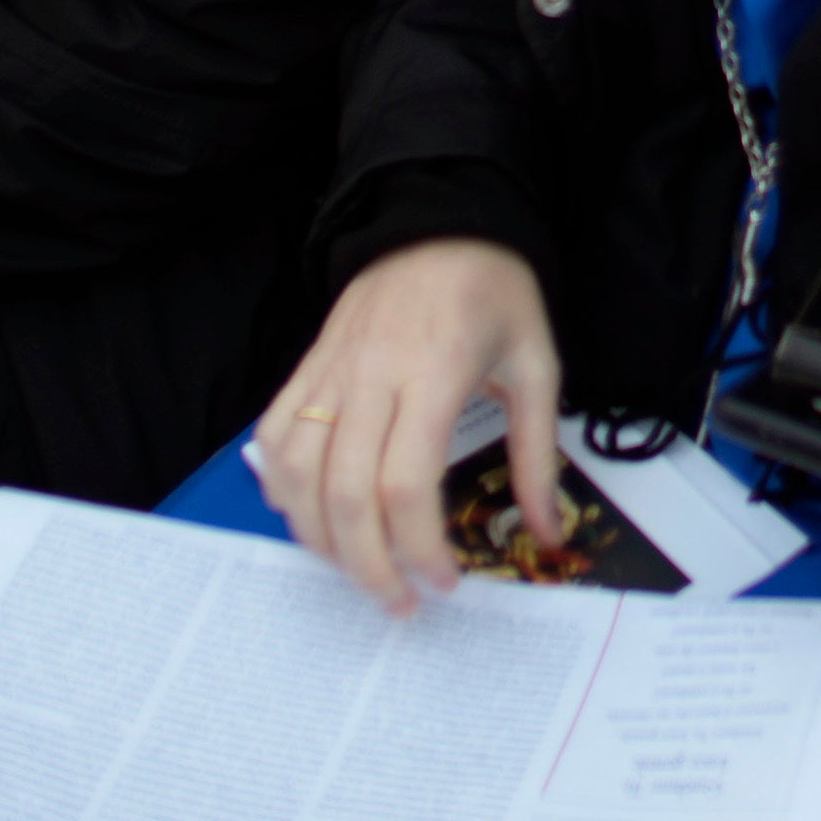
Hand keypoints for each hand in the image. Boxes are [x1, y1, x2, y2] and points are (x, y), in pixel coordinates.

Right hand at [255, 239, 562, 612]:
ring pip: (296, 474)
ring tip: (357, 570)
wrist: (437, 217)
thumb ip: (539, 455)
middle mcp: (370, 376)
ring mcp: (329, 370)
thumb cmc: (494, 292)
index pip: (406, 486)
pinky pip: (273, 435)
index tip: (446, 582)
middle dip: (369, 566)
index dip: (419, 549)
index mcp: (433, 375)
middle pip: (345, 496)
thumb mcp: (538, 364)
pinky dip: (281, 488)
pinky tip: (313, 517)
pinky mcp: (306, 365)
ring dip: (320, 539)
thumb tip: (547, 535)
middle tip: (400, 603)